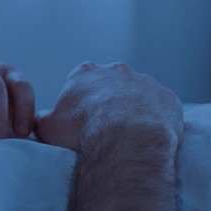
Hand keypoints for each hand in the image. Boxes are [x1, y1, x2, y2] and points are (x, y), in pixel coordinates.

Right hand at [35, 62, 182, 152]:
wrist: (126, 140)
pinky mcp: (168, 97)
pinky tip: (148, 136)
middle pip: (111, 84)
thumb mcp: (48, 128)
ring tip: (129, 135)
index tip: (80, 120)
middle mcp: (116, 71)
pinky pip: (161, 108)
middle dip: (108, 102)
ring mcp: (145, 82)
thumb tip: (41, 119)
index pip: (80, 81)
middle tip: (105, 127)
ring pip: (139, 95)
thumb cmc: (82, 132)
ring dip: (134, 109)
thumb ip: (43, 119)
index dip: (79, 101)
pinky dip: (156, 119)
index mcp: (85, 73)